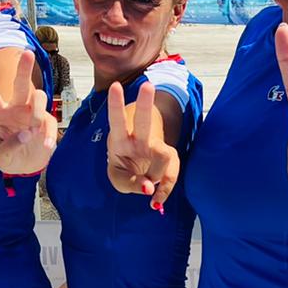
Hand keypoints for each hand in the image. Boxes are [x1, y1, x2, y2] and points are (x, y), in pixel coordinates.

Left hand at [0, 49, 54, 175]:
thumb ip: (10, 146)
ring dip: (37, 111)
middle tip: (27, 54)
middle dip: (24, 69)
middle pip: (20, 85)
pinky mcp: (47, 122)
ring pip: (39, 97)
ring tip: (33, 130)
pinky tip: (46, 146)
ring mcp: (32, 113)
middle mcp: (16, 108)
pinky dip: (49, 135)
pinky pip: (50, 122)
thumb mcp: (1, 156)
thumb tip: (26, 134)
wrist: (24, 166)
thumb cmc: (7, 157)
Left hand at [106, 79, 178, 209]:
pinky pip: (171, 173)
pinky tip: (156, 201)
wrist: (139, 168)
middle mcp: (140, 138)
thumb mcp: (119, 180)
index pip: (116, 120)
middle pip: (144, 119)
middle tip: (148, 85)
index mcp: (120, 139)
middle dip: (145, 102)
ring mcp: (157, 146)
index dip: (116, 104)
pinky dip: (165, 190)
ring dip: (157, 179)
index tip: (115, 86)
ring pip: (165, 156)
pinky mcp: (169, 156)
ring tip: (150, 197)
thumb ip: (131, 184)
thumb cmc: (124, 168)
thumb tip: (150, 188)